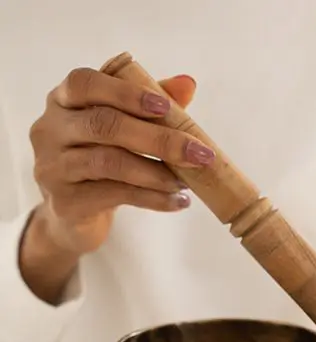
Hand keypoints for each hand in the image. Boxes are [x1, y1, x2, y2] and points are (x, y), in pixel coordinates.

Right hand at [28, 67, 213, 255]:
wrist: (71, 215)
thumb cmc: (99, 160)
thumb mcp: (121, 128)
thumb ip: (150, 103)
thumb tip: (187, 83)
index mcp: (62, 100)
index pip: (86, 83)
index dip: (126, 93)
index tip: (166, 107)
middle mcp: (49, 130)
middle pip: (105, 125)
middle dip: (159, 139)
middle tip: (199, 153)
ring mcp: (52, 167)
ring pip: (110, 162)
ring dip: (157, 173)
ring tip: (187, 182)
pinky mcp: (65, 202)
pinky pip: (115, 196)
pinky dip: (153, 199)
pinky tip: (177, 202)